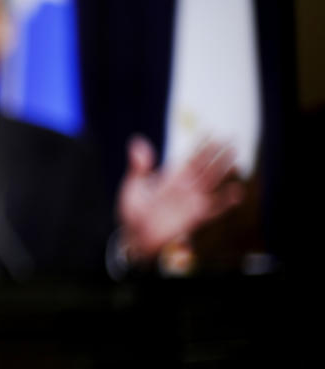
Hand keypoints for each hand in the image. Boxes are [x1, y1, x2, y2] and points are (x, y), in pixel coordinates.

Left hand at [116, 135, 243, 263]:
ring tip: (237, 161)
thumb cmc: (132, 212)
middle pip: (205, 167)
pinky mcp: (194, 218)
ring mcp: (190, 202)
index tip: (211, 131)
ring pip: (212, 183)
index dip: (201, 146)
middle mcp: (184, 188)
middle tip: (231, 138)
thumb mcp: (132, 186)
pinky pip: (213, 209)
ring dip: (224, 173)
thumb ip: (138, 166)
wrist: (135, 237)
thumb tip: (136, 141)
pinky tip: (236, 193)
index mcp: (171, 178)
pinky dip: (225, 202)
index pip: (190, 158)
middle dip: (218, 154)